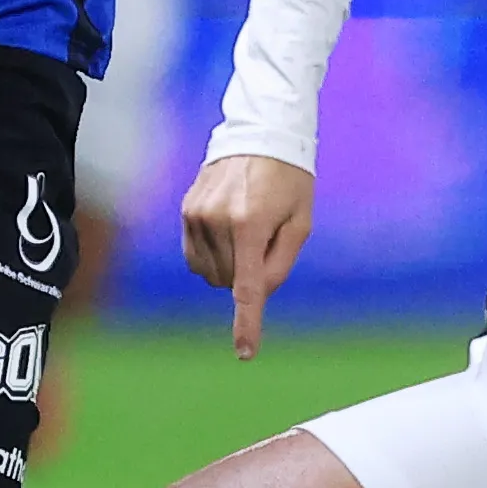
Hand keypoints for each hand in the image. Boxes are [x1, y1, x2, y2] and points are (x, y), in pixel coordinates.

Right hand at [180, 152, 316, 358]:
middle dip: (248, 275)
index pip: (246, 286)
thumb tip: (256, 296)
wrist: (260, 134)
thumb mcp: (300, 222)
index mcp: (250, 224)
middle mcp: (217, 220)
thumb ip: (280, 264)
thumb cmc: (289, 180)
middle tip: (266, 239)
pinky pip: (195, 257)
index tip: (245, 352)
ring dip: (229, 266)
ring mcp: (196, 215)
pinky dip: (213, 257)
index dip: (247, 323)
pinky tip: (227, 232)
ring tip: (246, 229)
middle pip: (230, 281)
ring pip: (210, 273)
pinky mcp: (186, 210)